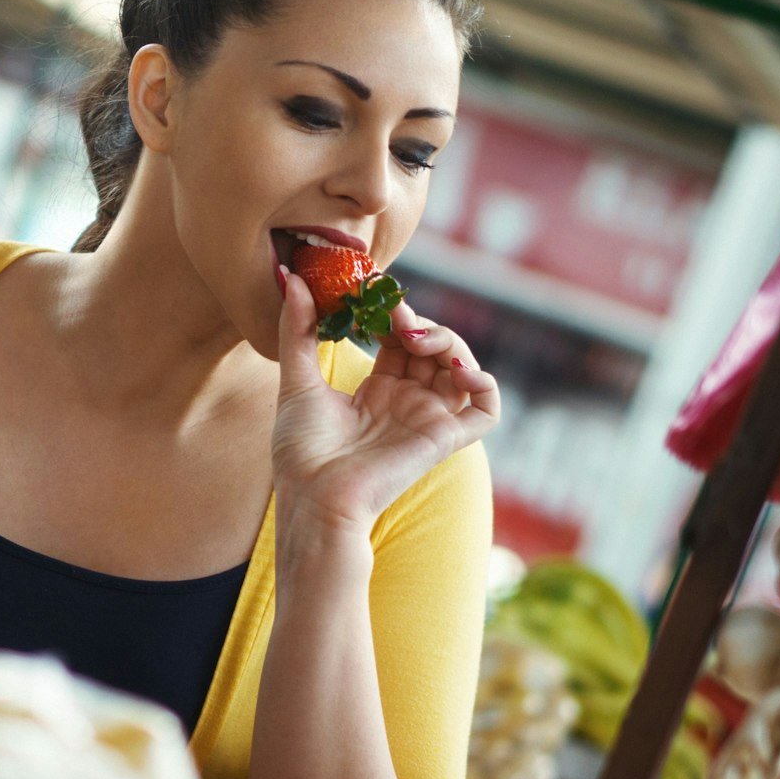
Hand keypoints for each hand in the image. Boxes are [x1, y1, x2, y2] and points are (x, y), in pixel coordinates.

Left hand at [270, 268, 499, 529]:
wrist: (313, 499)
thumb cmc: (301, 452)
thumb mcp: (297, 382)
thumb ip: (298, 332)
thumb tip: (294, 280)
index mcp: (376, 392)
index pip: (400, 341)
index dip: (395, 314)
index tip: (377, 292)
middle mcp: (407, 403)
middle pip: (432, 349)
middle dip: (420, 323)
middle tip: (397, 314)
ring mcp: (427, 419)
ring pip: (461, 368)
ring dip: (449, 343)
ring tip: (419, 338)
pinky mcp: (444, 439)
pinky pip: (485, 410)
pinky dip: (483, 384)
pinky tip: (457, 368)